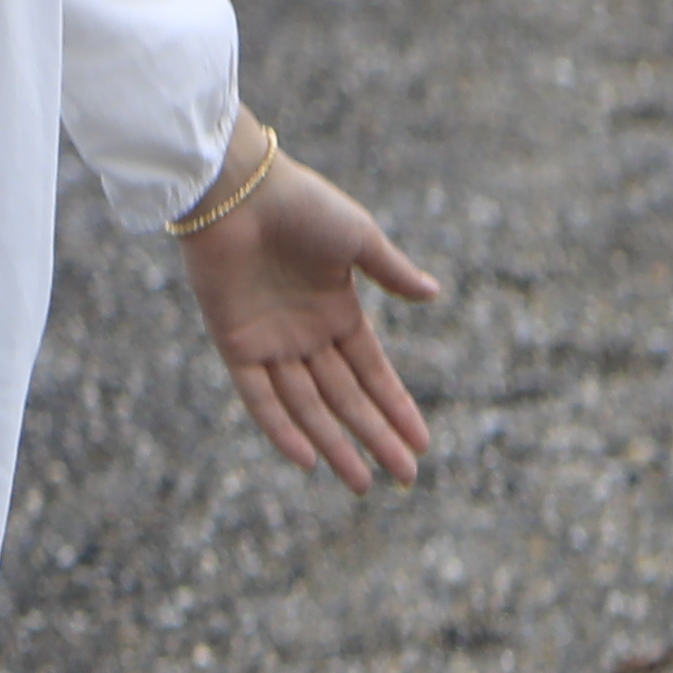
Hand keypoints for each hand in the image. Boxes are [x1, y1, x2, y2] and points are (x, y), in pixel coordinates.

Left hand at [175, 156, 441, 487]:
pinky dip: (282, 428)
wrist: (240, 191)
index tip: (422, 444)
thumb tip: (435, 295)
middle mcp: (306, 337)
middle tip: (404, 478)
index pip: (373, 374)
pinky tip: (308, 458)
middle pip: (346, 400)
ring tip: (363, 481)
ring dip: (336, 444)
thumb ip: (392, 273)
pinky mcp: (236, 346)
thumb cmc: (302, 204)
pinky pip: (260, 399)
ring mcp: (272, 345)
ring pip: (309, 408)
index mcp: (338, 313)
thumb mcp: (359, 239)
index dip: (397, 408)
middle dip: (376, 438)